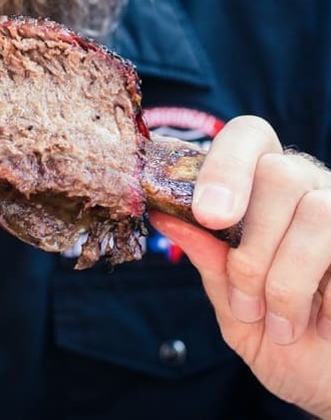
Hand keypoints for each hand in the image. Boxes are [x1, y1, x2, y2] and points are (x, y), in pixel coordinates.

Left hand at [151, 116, 330, 417]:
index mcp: (265, 195)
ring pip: (313, 208)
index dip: (225, 164)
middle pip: (276, 171)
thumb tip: (164, 215)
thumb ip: (211, 261)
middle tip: (246, 303)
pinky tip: (319, 322)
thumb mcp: (234, 308)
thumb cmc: (283, 343)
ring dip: (285, 276)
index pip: (247, 136)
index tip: (208, 217)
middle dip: (251, 249)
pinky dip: (320, 291)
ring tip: (279, 323)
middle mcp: (311, 189)